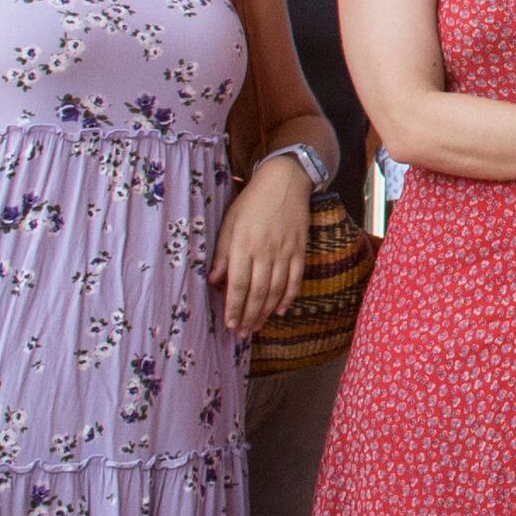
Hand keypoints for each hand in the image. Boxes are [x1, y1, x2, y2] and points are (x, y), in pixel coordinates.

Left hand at [217, 156, 312, 336]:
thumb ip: (222, 252)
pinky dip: (288, 297)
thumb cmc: (251, 201)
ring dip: (265, 312)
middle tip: (242, 333)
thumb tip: (215, 280)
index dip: (233, 307)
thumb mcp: (229, 222)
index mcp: (243, 246)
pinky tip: (280, 310)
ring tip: (256, 327)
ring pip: (275, 290)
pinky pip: (295, 279)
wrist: (285, 182)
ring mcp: (284, 252)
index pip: (237, 285)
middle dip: (248, 316)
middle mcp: (265, 252)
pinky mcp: (299, 250)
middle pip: (257, 292)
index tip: (229, 324)